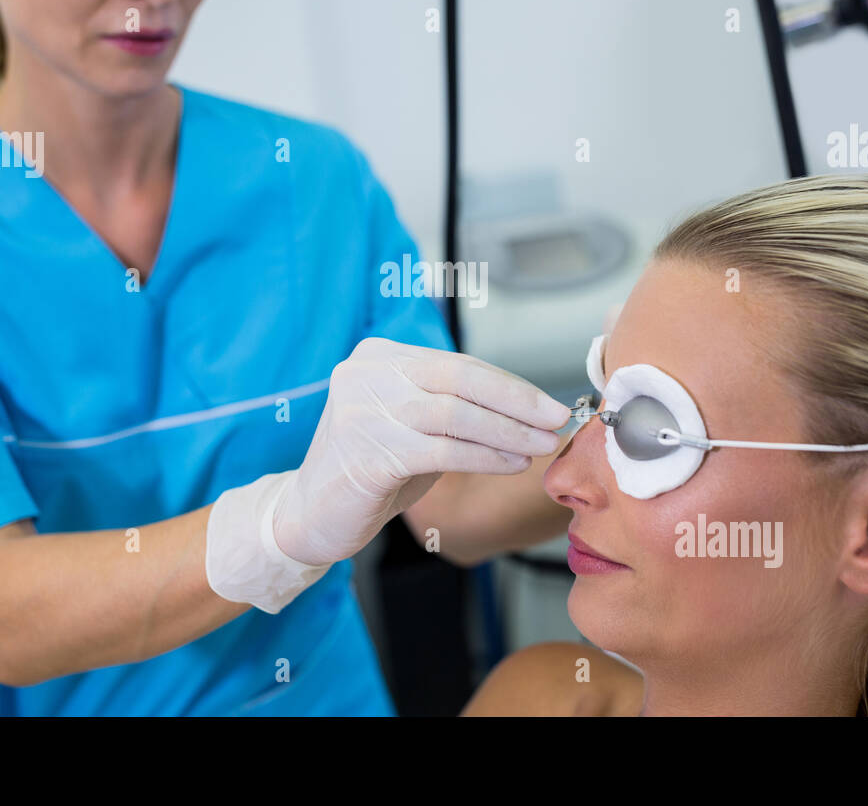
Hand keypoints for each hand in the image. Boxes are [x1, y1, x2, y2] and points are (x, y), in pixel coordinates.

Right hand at [272, 337, 570, 565]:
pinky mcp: (368, 451)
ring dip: (508, 432)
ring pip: (456, 415)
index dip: (510, 384)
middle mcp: (367, 373)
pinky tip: (512, 464)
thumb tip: (527, 405)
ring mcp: (364, 409)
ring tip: (541, 445)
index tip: (549, 402)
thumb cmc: (370, 468)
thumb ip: (454, 405)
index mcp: (379, 355)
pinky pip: (442, 451)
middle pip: (461, 380)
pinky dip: (485, 457)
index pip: (459, 364)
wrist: (310, 513)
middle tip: (557, 418)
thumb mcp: (412, 423)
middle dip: (518, 402)